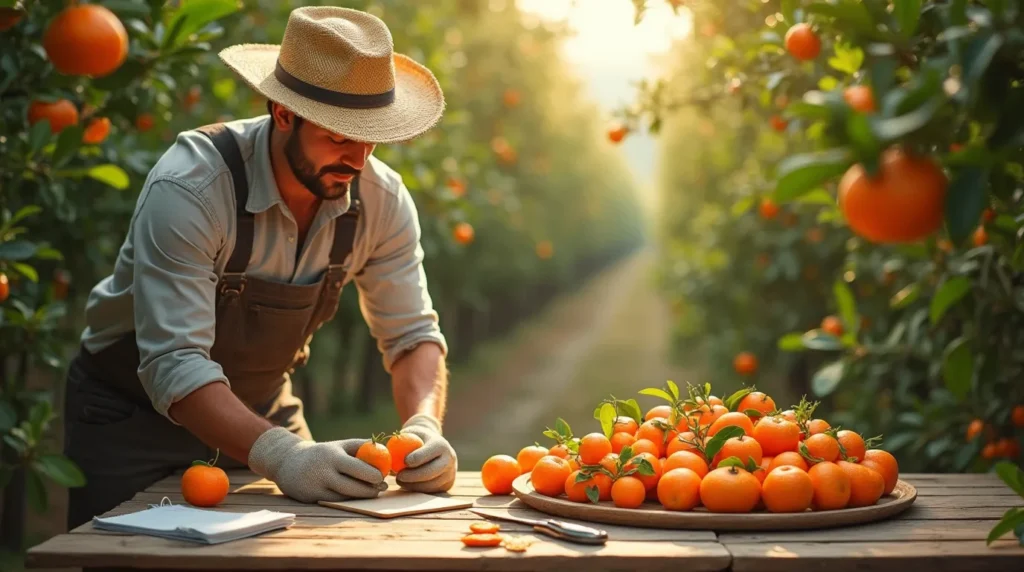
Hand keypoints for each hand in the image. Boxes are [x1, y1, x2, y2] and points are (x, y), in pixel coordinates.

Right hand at [247, 427, 387, 502]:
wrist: (288, 462)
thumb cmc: (322, 454)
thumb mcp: (338, 446)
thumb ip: (360, 446)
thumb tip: (385, 448)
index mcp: (332, 456)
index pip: (356, 467)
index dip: (372, 474)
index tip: (383, 476)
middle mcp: (323, 472)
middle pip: (351, 486)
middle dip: (370, 489)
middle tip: (382, 487)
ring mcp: (316, 487)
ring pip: (344, 497)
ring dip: (361, 496)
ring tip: (373, 491)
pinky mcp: (311, 499)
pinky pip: (335, 502)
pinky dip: (347, 500)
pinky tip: (356, 496)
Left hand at [395, 414, 456, 492]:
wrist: (433, 445)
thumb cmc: (416, 438)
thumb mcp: (410, 434)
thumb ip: (401, 441)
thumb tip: (388, 452)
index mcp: (441, 444)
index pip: (430, 452)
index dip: (417, 458)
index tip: (404, 462)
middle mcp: (449, 459)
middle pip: (432, 471)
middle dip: (414, 476)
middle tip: (398, 476)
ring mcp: (450, 473)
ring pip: (431, 484)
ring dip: (413, 485)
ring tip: (400, 480)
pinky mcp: (447, 484)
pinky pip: (431, 491)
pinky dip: (418, 489)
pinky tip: (407, 485)